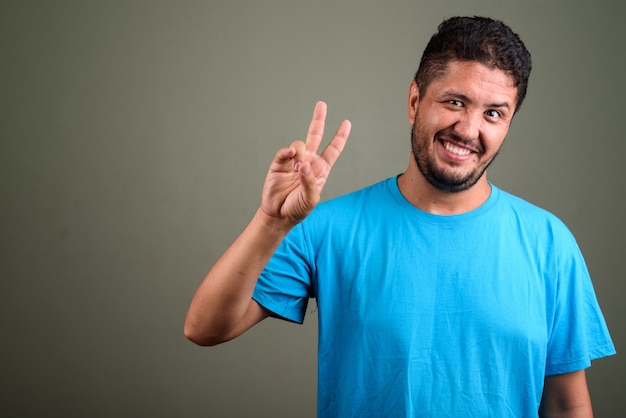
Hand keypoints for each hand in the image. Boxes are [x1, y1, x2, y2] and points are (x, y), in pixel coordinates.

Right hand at [261, 101, 350, 223]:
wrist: (278, 215)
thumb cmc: (298, 209)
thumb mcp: (311, 199)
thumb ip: (309, 182)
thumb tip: (304, 165)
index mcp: (321, 169)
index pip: (333, 149)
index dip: (340, 136)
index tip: (346, 122)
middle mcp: (308, 161)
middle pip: (315, 136)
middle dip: (318, 120)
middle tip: (321, 105)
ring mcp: (294, 161)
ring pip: (299, 144)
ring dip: (300, 153)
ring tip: (298, 168)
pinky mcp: (279, 164)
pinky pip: (284, 152)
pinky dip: (287, 152)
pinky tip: (290, 156)